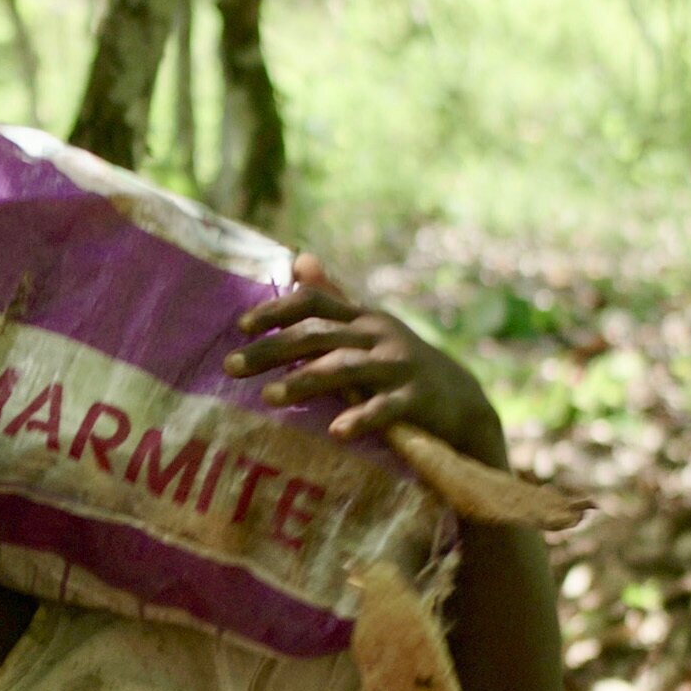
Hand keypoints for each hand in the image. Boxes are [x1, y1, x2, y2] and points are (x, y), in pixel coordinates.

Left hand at [226, 254, 506, 460]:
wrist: (460, 401)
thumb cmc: (398, 365)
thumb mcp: (367, 328)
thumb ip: (332, 297)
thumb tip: (299, 258)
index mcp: (361, 318)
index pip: (314, 302)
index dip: (276, 310)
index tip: (240, 326)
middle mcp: (377, 336)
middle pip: (318, 336)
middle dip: (272, 350)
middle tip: (230, 367)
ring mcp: (397, 368)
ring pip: (345, 369)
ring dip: (305, 382)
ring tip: (268, 398)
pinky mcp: (416, 401)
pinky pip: (386, 409)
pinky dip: (362, 418)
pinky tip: (336, 431)